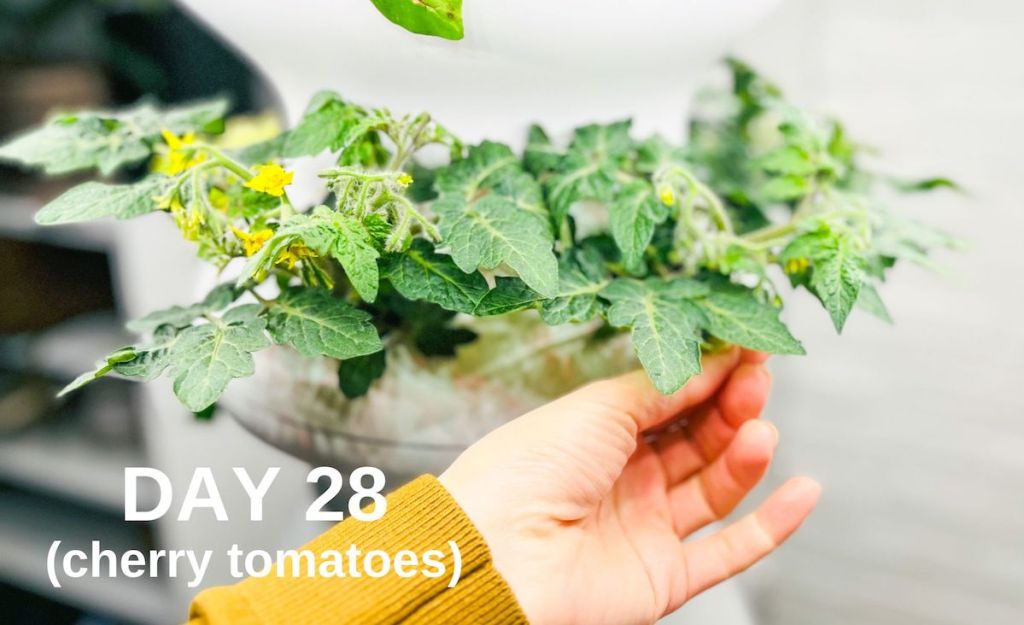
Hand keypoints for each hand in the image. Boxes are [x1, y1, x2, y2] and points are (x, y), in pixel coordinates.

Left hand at [440, 347, 819, 624]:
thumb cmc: (528, 469)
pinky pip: (728, 552)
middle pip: (695, 440)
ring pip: (713, 488)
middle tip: (760, 380)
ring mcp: (643, 528)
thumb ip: (664, 387)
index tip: (751, 347)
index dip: (710, 375)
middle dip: (731, 407)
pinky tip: (803, 491)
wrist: (497, 553)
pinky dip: (772, 526)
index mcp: (598, 435)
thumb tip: (713, 356)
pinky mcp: (661, 577)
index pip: (670, 400)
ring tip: (761, 429)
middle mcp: (622, 479)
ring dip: (745, 455)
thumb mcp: (599, 407)